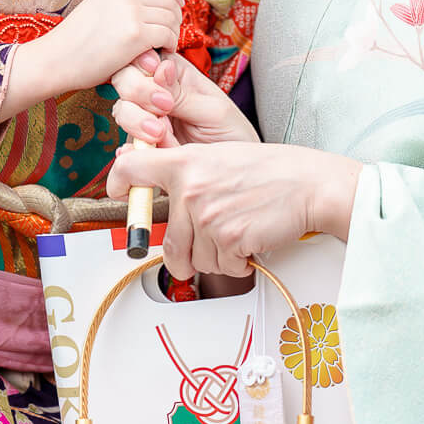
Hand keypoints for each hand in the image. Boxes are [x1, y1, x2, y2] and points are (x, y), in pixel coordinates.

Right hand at [0, 0, 181, 117]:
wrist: (55, 60)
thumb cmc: (75, 43)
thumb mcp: (99, 9)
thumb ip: (123, 5)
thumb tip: (153, 8)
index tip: (173, 14)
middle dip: (175, 18)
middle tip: (169, 35)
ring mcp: (130, 11)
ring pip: (171, 17)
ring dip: (172, 34)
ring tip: (162, 47)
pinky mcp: (134, 34)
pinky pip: (167, 36)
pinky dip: (169, 46)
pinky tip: (159, 54)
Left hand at [107, 140, 361, 278]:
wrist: (306, 184)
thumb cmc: (267, 171)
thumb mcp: (218, 156)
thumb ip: (186, 173)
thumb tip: (159, 195)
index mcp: (184, 163)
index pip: (132, 168)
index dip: (118, 182)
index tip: (118, 192)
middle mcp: (190, 190)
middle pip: (167, 243)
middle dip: (187, 253)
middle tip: (209, 240)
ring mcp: (208, 217)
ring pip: (194, 260)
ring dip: (216, 257)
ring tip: (237, 233)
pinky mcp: (228, 240)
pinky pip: (222, 268)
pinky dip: (236, 262)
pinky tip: (249, 240)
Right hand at [110, 52, 256, 147]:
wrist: (234, 178)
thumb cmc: (231, 135)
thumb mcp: (214, 110)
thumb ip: (183, 93)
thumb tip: (160, 68)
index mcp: (175, 74)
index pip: (145, 55)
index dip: (144, 63)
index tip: (159, 76)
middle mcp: (156, 93)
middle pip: (125, 78)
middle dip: (137, 91)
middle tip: (164, 109)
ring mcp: (146, 119)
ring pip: (123, 110)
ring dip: (136, 120)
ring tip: (161, 135)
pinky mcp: (142, 146)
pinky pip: (127, 144)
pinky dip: (132, 149)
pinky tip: (146, 151)